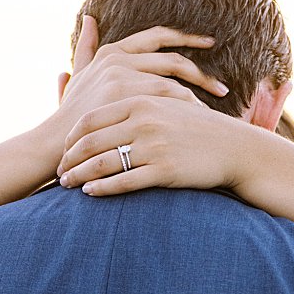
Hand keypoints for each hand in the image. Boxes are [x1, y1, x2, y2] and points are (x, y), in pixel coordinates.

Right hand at [39, 15, 230, 162]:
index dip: (186, 37)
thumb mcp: (78, 74)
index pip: (157, 36)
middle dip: (202, 72)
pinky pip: (168, 95)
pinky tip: (200, 114)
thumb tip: (89, 17)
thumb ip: (87, 47)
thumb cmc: (72, 113)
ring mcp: (121, 73)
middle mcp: (118, 58)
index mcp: (112, 51)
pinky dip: (187, 103)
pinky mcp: (124, 92)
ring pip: (173, 78)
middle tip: (223, 86)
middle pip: (172, 58)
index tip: (210, 43)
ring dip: (199, 91)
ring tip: (218, 103)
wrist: (59, 141)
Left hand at [56, 91, 267, 195]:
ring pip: (103, 163)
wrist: (234, 148)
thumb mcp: (167, 104)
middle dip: (70, 159)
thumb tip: (109, 102)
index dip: (72, 138)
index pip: (91, 119)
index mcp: (141, 101)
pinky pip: (124, 182)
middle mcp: (144, 121)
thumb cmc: (197, 127)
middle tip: (59, 172)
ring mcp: (154, 146)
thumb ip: (136, 100)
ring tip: (68, 185)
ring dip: (80, 176)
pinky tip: (91, 193)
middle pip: (91, 142)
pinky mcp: (164, 170)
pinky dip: (102, 189)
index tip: (64, 150)